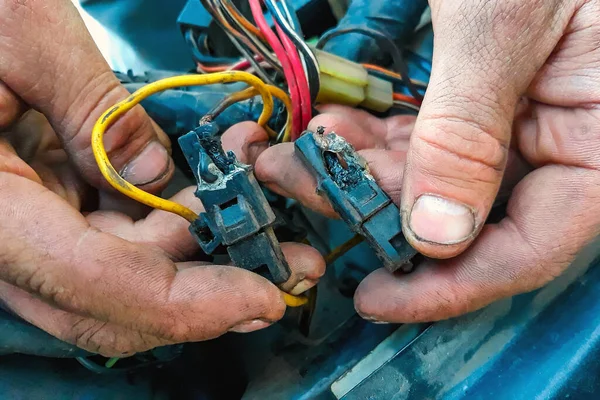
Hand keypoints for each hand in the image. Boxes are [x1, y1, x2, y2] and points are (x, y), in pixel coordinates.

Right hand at [0, 0, 323, 356]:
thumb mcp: (18, 33)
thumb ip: (95, 108)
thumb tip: (157, 176)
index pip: (97, 284)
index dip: (187, 305)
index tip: (263, 300)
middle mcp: (2, 236)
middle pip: (117, 297)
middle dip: (213, 284)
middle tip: (291, 260)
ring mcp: (21, 225)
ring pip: (122, 267)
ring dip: (201, 242)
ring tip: (259, 192)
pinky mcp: (40, 204)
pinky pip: (112, 230)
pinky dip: (169, 215)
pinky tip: (214, 180)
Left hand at [250, 0, 599, 322]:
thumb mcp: (504, 23)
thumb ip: (469, 132)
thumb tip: (435, 234)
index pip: (528, 249)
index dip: (447, 286)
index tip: (374, 299)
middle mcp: (561, 142)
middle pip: (460, 215)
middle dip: (370, 207)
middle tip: (296, 185)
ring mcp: (518, 123)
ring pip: (428, 179)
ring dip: (356, 170)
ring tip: (290, 153)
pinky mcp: (480, 100)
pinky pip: (421, 139)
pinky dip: (371, 139)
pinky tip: (327, 129)